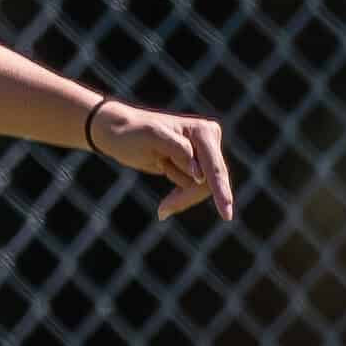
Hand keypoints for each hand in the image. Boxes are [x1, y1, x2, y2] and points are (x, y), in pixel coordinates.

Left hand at [93, 101, 234, 223]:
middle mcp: (209, 141)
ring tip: (157, 174)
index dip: (219, 190)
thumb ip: (179, 150)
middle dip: (186, 196)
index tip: (226, 213)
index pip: (213, 168)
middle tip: (162, 211)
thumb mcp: (152, 137)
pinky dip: (179, 197)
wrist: (119, 133)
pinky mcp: (195, 167)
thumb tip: (200, 174)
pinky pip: (194, 191)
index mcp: (203, 131)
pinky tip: (164, 203)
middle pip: (210, 182)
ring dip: (179, 194)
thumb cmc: (133, 132)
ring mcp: (204, 155)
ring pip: (202, 190)